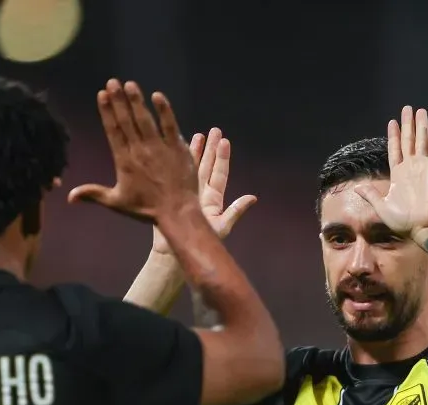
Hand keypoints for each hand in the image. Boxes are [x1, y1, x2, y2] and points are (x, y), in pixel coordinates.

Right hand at [69, 79, 197, 222]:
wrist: (176, 212)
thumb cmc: (146, 209)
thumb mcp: (117, 202)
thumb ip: (93, 194)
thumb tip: (69, 197)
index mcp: (124, 161)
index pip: (112, 131)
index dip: (106, 112)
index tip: (101, 94)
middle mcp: (139, 151)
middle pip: (126, 121)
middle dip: (118, 100)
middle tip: (112, 82)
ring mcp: (159, 148)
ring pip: (145, 120)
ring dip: (136, 101)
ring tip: (130, 84)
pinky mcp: (177, 148)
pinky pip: (169, 126)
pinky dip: (164, 111)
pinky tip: (157, 96)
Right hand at [152, 127, 256, 254]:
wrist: (175, 250)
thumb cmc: (200, 242)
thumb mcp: (220, 226)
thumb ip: (235, 212)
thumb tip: (253, 198)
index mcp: (213, 199)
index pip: (220, 173)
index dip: (222, 158)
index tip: (225, 141)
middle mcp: (202, 192)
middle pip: (208, 166)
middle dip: (211, 148)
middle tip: (215, 130)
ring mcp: (187, 192)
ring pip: (193, 168)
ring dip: (196, 151)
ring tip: (198, 134)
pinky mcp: (174, 194)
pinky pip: (177, 174)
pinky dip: (179, 162)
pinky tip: (178, 149)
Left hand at [353, 106, 427, 238]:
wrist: (423, 226)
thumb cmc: (403, 220)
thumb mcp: (382, 206)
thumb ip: (371, 194)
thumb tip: (357, 187)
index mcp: (398, 175)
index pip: (395, 150)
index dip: (393, 136)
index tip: (392, 122)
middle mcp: (410, 168)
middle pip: (408, 141)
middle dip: (407, 125)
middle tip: (407, 109)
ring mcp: (423, 167)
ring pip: (422, 140)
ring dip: (421, 125)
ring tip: (420, 110)